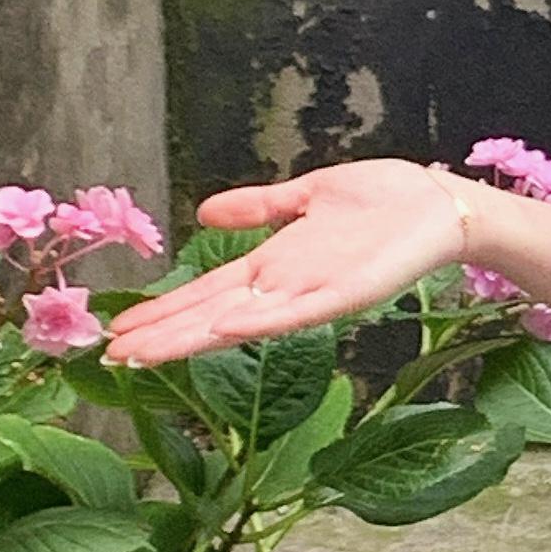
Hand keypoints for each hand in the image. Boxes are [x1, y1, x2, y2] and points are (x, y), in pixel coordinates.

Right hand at [102, 161, 471, 370]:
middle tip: (110, 356)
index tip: (116, 329)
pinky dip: (260, 322)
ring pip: (239, 321)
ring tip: (144, 353)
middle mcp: (284, 285)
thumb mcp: (306, 195)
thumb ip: (259, 207)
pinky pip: (296, 314)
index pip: (204, 292)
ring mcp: (311, 293)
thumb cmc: (383, 200)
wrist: (439, 204)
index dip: (161, 310)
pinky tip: (224, 327)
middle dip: (161, 335)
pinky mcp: (344, 294)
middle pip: (209, 314)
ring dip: (192, 337)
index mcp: (274, 264)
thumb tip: (206, 212)